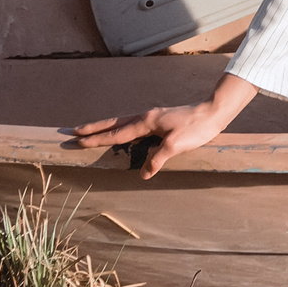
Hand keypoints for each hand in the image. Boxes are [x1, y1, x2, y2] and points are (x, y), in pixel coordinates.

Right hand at [69, 75, 256, 178]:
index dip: (98, 139)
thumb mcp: (176, 146)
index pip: (117, 133)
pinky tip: (122, 134)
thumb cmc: (196, 128)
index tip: (80, 140)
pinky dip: (121, 129)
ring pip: (123, 123)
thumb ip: (158, 159)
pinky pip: (133, 125)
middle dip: (94, 128)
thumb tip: (143, 173)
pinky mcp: (159, 120)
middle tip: (74, 131)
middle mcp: (146, 116)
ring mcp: (152, 117)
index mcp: (147, 121)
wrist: (213, 113)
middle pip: (114, 123)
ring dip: (106, 127)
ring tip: (91, 131)